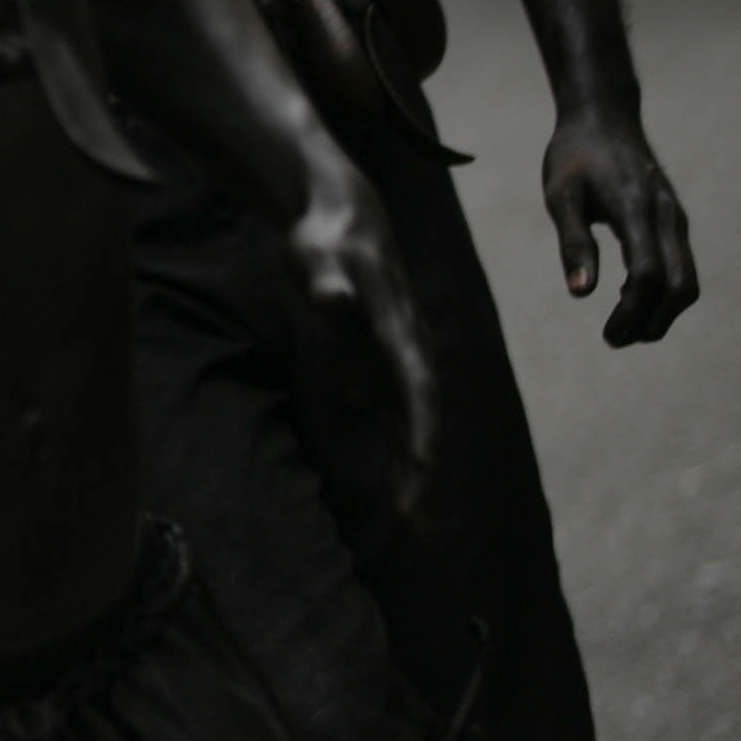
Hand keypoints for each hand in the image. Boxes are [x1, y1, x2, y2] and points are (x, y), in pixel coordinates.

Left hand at [288, 149, 435, 495]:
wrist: (341, 215)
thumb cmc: (325, 237)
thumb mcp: (320, 257)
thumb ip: (329, 282)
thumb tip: (335, 298)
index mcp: (397, 331)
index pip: (414, 390)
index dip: (418, 430)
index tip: (419, 470)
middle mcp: (407, 350)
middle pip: (419, 418)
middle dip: (418, 470)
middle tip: (413, 525)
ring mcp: (398, 358)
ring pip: (411, 423)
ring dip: (410, 470)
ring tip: (408, 523)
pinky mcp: (383, 361)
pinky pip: (396, 415)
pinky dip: (397, 449)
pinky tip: (395, 485)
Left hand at [542, 110, 697, 343]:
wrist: (603, 118)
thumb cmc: (574, 156)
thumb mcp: (561, 195)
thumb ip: (573, 242)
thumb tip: (580, 293)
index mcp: (637, 210)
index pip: (647, 275)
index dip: (632, 313)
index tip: (609, 336)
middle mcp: (666, 217)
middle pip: (680, 286)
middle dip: (653, 322)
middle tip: (616, 339)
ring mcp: (675, 218)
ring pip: (687, 280)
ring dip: (662, 312)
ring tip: (624, 328)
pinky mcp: (673, 220)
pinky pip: (681, 265)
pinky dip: (663, 291)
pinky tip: (629, 297)